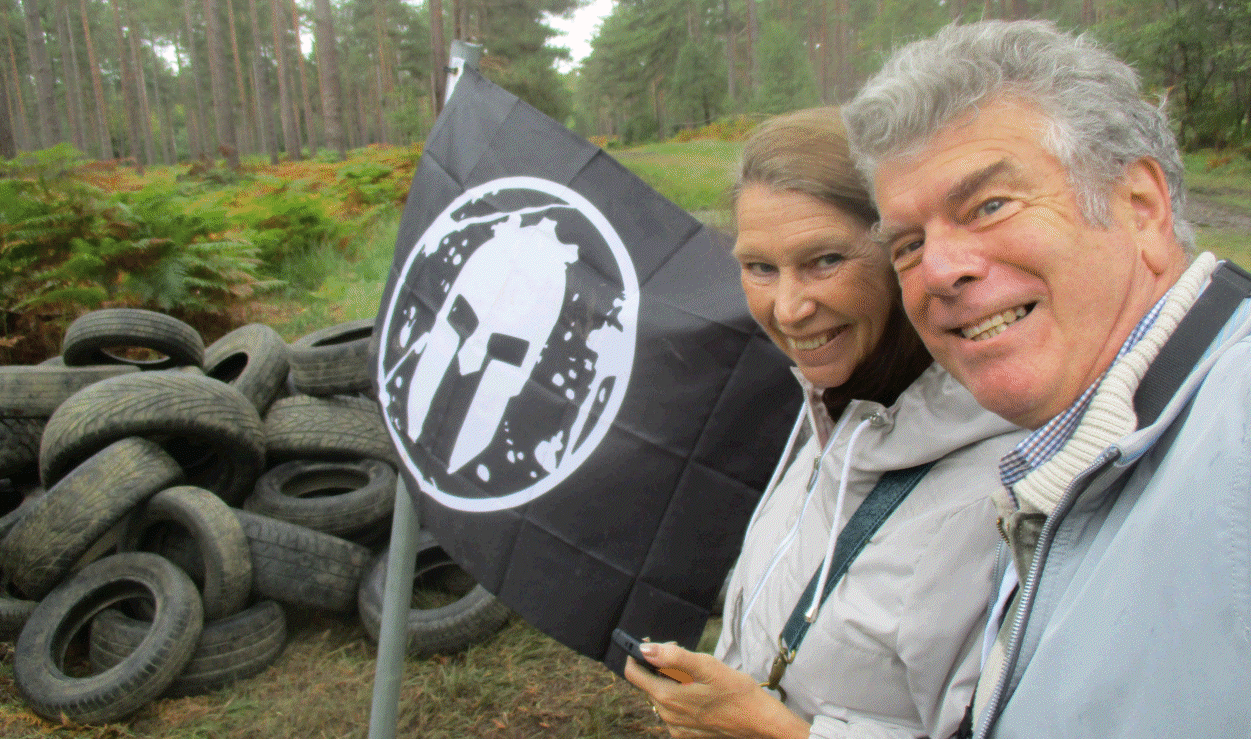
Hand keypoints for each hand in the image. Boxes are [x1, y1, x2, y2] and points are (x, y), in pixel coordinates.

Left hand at [623, 641, 810, 738]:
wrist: (759, 721)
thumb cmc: (736, 692)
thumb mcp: (706, 666)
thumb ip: (673, 657)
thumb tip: (646, 650)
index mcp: (667, 697)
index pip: (634, 674)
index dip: (638, 655)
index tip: (651, 646)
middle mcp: (667, 715)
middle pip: (650, 683)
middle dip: (661, 667)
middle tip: (685, 656)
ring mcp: (676, 727)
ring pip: (663, 696)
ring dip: (672, 682)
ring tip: (697, 676)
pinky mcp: (687, 734)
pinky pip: (674, 711)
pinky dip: (682, 698)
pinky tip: (701, 693)